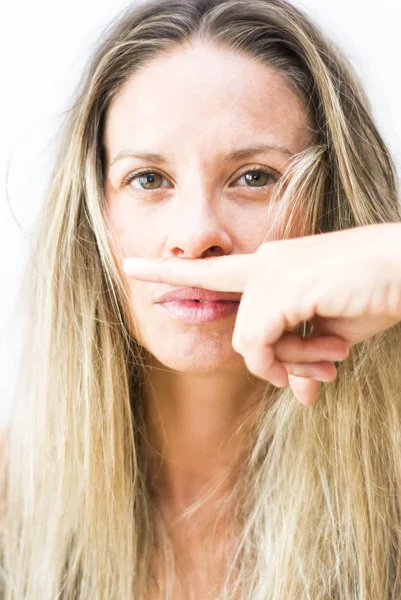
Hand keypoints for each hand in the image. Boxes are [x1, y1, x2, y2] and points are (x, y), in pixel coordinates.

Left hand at [122, 223, 400, 405]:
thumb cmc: (375, 294)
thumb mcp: (334, 336)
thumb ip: (305, 358)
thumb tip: (300, 395)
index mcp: (272, 265)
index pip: (210, 269)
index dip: (171, 271)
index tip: (132, 268)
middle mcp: (264, 261)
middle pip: (238, 328)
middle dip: (273, 362)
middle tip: (321, 367)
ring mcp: (270, 271)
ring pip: (247, 341)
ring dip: (288, 363)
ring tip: (331, 357)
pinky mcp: (280, 287)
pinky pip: (257, 344)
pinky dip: (284, 362)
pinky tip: (323, 356)